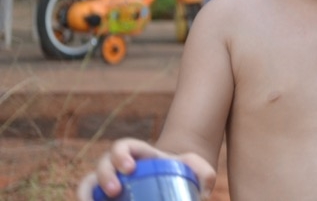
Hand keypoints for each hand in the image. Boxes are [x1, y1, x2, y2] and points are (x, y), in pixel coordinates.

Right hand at [76, 138, 216, 199]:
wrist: (173, 181)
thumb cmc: (183, 173)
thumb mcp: (196, 168)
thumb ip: (205, 172)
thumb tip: (207, 185)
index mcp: (139, 153)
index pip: (123, 146)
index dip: (121, 154)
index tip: (130, 168)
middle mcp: (119, 165)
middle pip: (103, 163)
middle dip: (105, 174)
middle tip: (115, 189)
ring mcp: (109, 181)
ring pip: (88, 182)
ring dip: (86, 192)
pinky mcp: (103, 197)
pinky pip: (87, 196)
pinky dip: (84, 200)